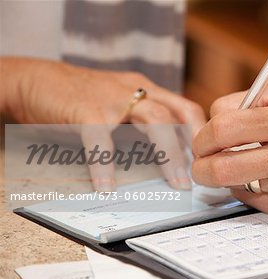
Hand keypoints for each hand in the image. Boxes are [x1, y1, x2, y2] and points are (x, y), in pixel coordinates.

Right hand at [2, 57, 206, 190]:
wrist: (38, 80)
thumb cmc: (83, 99)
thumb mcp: (120, 105)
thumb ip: (141, 124)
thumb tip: (167, 159)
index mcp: (147, 90)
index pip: (185, 108)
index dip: (200, 134)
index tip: (207, 160)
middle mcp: (136, 90)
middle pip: (177, 114)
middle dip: (192, 147)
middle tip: (198, 176)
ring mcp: (113, 97)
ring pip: (154, 121)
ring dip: (169, 154)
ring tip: (176, 182)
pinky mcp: (85, 108)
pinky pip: (101, 139)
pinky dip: (105, 164)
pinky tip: (106, 187)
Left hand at [192, 81, 267, 218]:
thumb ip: (246, 102)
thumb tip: (212, 123)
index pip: (224, 129)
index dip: (203, 137)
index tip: (202, 141)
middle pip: (222, 168)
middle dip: (202, 168)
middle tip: (203, 164)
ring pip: (236, 187)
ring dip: (229, 177)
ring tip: (242, 164)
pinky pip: (256, 201)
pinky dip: (252, 189)